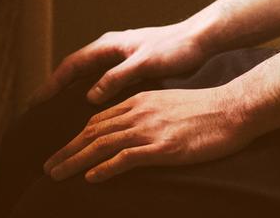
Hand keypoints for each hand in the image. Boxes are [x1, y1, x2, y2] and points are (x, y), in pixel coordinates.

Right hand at [32, 23, 207, 106]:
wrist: (199, 39)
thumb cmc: (174, 49)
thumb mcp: (144, 64)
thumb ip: (117, 78)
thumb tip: (89, 96)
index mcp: (109, 45)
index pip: (71, 66)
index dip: (52, 85)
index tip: (35, 103)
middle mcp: (110, 49)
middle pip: (75, 70)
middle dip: (56, 88)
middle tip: (38, 111)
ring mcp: (120, 57)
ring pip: (88, 75)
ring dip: (72, 91)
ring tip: (57, 113)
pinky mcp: (131, 67)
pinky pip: (102, 81)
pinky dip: (90, 93)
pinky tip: (92, 110)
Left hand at [43, 87, 249, 182]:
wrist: (232, 109)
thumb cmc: (205, 112)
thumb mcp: (168, 107)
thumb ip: (147, 116)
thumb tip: (133, 135)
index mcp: (138, 101)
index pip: (98, 120)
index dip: (76, 137)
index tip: (62, 152)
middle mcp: (138, 111)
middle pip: (93, 132)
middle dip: (67, 150)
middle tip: (48, 167)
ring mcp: (149, 128)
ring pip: (102, 144)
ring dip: (76, 160)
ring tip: (57, 174)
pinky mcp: (163, 146)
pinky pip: (127, 157)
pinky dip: (106, 168)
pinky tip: (91, 178)